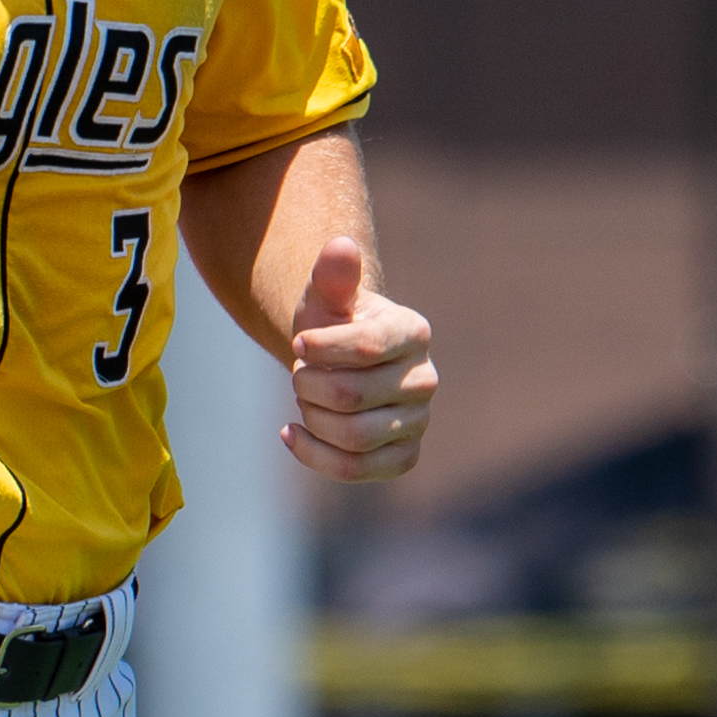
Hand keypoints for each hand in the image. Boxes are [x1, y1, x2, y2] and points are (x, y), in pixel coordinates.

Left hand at [281, 236, 435, 481]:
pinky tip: (291, 433)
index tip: (298, 344)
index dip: (321, 350)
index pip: (366, 347)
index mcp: (413, 331)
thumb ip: (333, 274)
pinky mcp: (403, 457)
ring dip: (312, 418)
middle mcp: (425, 379)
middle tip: (300, 374)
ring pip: (353, 437)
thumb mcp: (326, 295)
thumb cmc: (332, 323)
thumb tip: (341, 246)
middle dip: (309, 386)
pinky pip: (355, 470)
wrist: (339, 363)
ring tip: (304, 400)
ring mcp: (419, 422)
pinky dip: (313, 455)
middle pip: (352, 396)